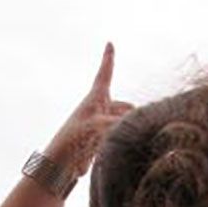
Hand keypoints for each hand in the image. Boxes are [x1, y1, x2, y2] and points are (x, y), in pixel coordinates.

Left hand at [43, 43, 132, 181]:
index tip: (109, 44)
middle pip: (123, 105)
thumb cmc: (73, 139)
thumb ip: (117, 123)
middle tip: (146, 120)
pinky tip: (134, 143)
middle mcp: (98, 109)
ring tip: (141, 134)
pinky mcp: (101, 139)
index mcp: (95, 98)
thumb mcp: (96, 126)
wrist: (61, 163)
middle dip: (133, 112)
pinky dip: (127, 135)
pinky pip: (119, 132)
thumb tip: (136, 125)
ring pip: (123, 120)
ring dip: (131, 126)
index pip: (104, 73)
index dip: (108, 58)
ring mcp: (100, 124)